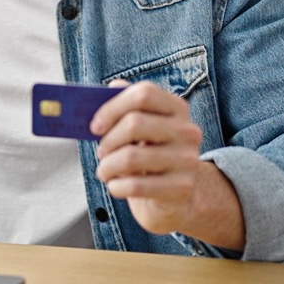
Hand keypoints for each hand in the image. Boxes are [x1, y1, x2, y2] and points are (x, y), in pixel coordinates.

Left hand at [88, 80, 206, 235]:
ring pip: (131, 157)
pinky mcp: (182, 187)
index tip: (95, 126)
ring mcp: (187, 160)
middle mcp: (187, 131)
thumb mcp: (142, 128)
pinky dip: (116, 186)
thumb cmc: (151, 155)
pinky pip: (135, 185)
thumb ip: (128, 107)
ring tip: (104, 171)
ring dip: (107, 166)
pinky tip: (115, 186)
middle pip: (135, 123)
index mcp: (177, 108)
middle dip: (108, 140)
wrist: (177, 195)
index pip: (143, 94)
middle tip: (101, 152)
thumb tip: (111, 87)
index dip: (113, 107)